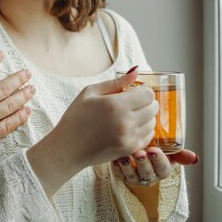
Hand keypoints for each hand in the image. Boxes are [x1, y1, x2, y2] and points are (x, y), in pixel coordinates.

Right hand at [27, 67, 157, 195]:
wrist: (68, 148)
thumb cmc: (75, 118)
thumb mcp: (90, 93)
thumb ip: (115, 82)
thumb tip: (135, 71)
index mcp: (115, 105)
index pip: (148, 94)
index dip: (142, 90)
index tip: (132, 92)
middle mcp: (125, 122)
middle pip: (153, 107)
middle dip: (145, 102)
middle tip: (131, 103)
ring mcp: (129, 138)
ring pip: (152, 122)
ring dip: (144, 117)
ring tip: (128, 116)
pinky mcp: (129, 150)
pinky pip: (148, 136)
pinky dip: (142, 130)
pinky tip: (128, 127)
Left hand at [111, 147, 199, 186]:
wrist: (138, 150)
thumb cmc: (154, 149)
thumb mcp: (168, 151)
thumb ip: (180, 153)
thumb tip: (194, 158)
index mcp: (162, 169)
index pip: (163, 168)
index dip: (159, 160)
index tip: (154, 150)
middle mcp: (149, 176)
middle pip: (147, 173)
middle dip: (143, 163)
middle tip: (139, 153)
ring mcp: (135, 177)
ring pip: (132, 176)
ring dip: (128, 167)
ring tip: (125, 157)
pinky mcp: (122, 175)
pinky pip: (118, 174)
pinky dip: (116, 168)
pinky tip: (115, 159)